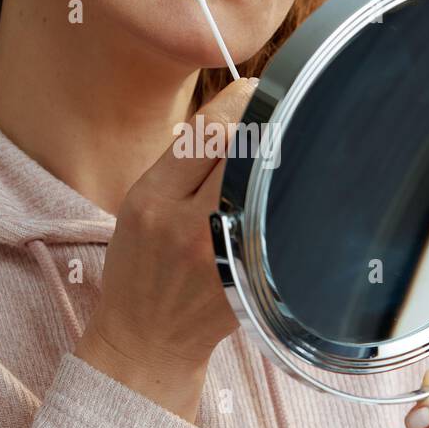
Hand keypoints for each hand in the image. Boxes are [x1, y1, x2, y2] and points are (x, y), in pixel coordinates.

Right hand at [77, 77, 258, 372]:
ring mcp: (224, 256)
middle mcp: (189, 226)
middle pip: (243, 152)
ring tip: (286, 144)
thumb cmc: (141, 266)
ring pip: (264, 184)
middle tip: (280, 108)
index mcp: (152, 200)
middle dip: (266, 122)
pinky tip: (289, 185)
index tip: (253, 89)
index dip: (238, 101)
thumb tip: (237, 112)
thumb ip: (180, 164)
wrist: (148, 338)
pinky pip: (276, 220)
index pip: (206, 132)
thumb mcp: (138, 205)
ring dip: (281, 157)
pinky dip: (285, 196)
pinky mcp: (250, 278)